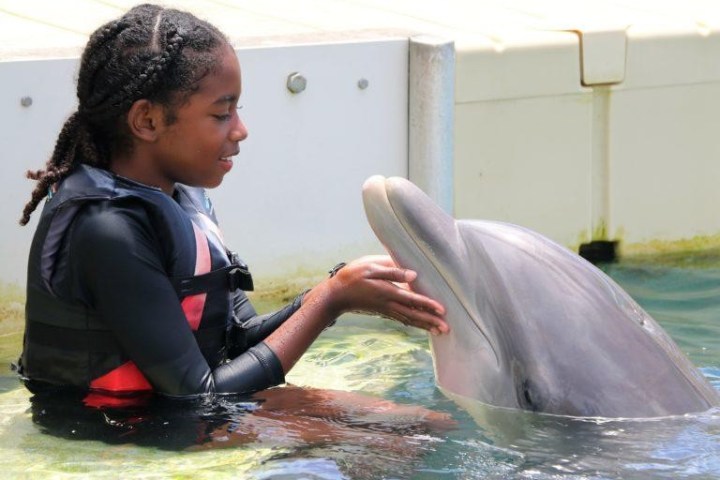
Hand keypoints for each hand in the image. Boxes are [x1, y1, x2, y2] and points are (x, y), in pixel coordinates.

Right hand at [328, 255, 448, 334]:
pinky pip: (403, 319)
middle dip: (431, 322)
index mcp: (387, 292)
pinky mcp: (383, 311)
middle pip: (414, 315)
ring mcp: (386, 309)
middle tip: (447, 329)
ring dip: (425, 325)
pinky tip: (421, 325)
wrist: (336, 294)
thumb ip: (392, 270)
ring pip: (409, 319)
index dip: (428, 304)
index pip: (412, 300)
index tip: (442, 310)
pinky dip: (414, 323)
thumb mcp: (370, 267)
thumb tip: (414, 275)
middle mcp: (389, 304)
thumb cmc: (353, 276)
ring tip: (439, 331)